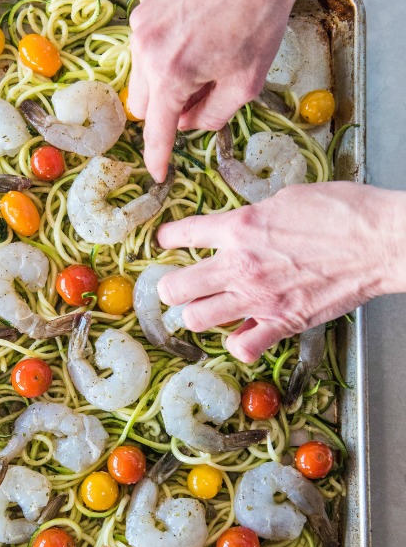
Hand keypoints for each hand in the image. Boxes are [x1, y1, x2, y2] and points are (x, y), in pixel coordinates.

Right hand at [127, 0, 357, 181]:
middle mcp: (147, 49)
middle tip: (200, 92)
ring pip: (141, 72)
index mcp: (172, 75)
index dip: (157, 155)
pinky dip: (165, 46)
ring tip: (201, 53)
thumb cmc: (258, 20)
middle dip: (165, 108)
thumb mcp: (245, 85)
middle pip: (141, 104)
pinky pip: (147, 40)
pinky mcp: (146, 1)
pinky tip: (194, 30)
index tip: (157, 172)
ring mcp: (142, 22)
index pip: (157, 129)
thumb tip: (190, 123)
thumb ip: (212, 115)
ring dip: (164, 76)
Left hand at [156, 182, 402, 362]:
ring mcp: (258, 298)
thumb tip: (243, 226)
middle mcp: (240, 265)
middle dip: (171, 287)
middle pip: (175, 287)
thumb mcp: (287, 198)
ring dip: (196, 315)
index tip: (166, 241)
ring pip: (196, 320)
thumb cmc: (343, 212)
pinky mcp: (281, 323)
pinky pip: (242, 347)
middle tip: (179, 285)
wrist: (380, 241)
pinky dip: (238, 343)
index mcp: (239, 227)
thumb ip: (255, 217)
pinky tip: (243, 331)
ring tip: (206, 309)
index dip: (168, 237)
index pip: (183, 233)